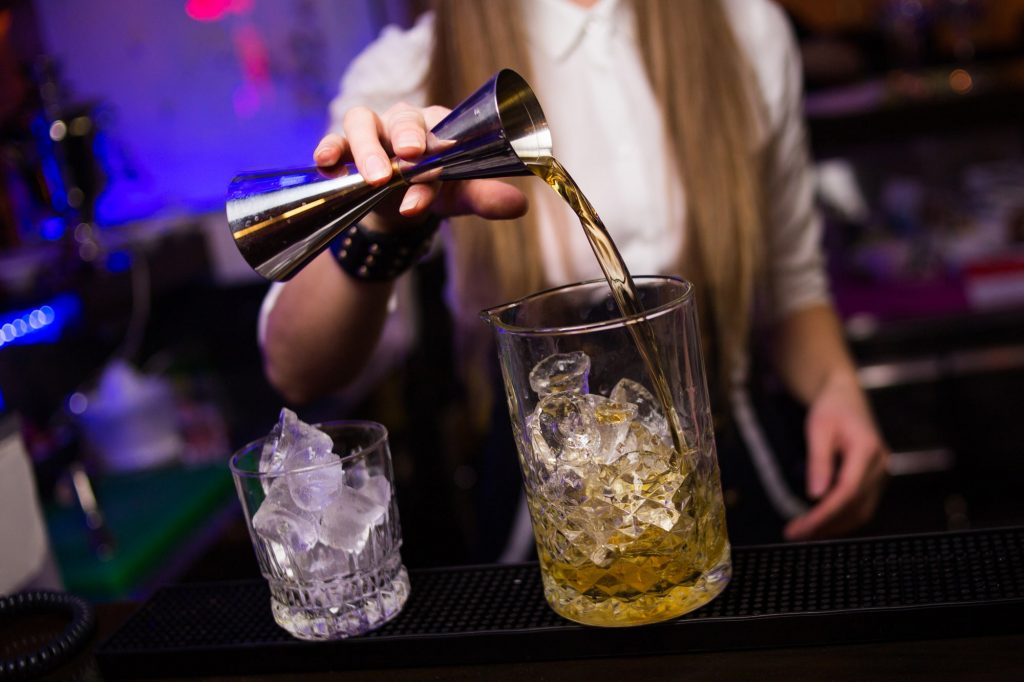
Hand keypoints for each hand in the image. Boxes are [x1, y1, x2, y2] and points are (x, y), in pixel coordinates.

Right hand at [312, 102, 528, 228]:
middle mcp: (404, 122)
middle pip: (403, 118)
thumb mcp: (460, 196)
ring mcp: (373, 131)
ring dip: (367, 148)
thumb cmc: (434, 189)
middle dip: (405, 137)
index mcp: (438, 127)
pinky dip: (329, 148)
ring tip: (375, 178)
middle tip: (408, 159)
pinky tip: (326, 163)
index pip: (439, 135)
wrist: (399, 205)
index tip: (432, 183)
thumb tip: (519, 205)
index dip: (436, 157)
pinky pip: (334, 140)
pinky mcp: (345, 146)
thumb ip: (486, 197)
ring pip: (362, 123)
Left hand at [784, 371, 887, 540]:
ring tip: (805, 534)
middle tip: (795, 534)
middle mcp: (880, 464)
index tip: (802, 527)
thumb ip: (818, 462)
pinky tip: (822, 523)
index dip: (825, 513)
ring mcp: (881, 473)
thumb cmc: (830, 408)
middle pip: (855, 505)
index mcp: (867, 449)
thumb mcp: (817, 429)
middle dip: (825, 524)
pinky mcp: (876, 478)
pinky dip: (843, 518)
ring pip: (862, 510)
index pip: (847, 490)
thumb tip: (814, 495)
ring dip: (835, 526)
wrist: (846, 396)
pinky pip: (862, 505)